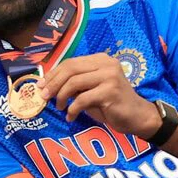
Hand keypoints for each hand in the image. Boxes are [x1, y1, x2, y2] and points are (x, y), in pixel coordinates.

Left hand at [39, 54, 160, 136]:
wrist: (136, 116)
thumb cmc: (111, 104)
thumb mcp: (90, 90)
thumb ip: (75, 84)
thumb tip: (47, 85)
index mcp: (100, 60)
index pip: (70, 62)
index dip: (53, 74)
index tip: (41, 86)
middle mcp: (106, 64)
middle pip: (70, 69)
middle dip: (53, 83)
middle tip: (45, 97)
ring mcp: (110, 76)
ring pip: (74, 83)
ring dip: (61, 97)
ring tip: (59, 107)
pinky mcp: (110, 91)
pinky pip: (82, 100)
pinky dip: (72, 110)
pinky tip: (71, 117)